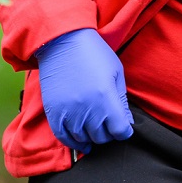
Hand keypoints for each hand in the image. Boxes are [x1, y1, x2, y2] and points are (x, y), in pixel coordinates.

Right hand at [35, 28, 133, 153]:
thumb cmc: (94, 52)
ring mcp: (69, 112)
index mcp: (106, 97)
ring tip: (95, 129)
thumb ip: (122, 99)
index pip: (120, 130)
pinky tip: (80, 139)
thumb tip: (127, 123)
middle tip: (108, 124)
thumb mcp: (116, 71)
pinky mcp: (54, 113)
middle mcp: (87, 108)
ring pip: (84, 139)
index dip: (124, 130)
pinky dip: (73, 142)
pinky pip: (64, 138)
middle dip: (108, 133)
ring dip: (92, 137)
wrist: (63, 40)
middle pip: (102, 137)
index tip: (123, 126)